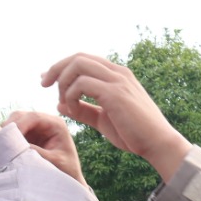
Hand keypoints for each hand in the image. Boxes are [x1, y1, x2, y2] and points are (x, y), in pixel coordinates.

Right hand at [3, 109, 85, 184]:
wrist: (67, 179)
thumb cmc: (66, 170)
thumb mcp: (54, 161)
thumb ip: (38, 152)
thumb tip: (17, 147)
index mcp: (55, 124)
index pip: (33, 117)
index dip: (19, 126)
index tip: (10, 141)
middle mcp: (44, 122)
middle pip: (20, 116)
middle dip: (9, 129)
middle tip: (2, 146)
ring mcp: (33, 129)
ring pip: (12, 124)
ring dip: (6, 135)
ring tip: (3, 150)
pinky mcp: (25, 137)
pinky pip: (10, 134)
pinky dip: (5, 141)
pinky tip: (4, 152)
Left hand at [40, 54, 192, 178]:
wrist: (157, 143)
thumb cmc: (133, 133)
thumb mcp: (102, 119)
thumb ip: (82, 110)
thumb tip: (59, 104)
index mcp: (116, 75)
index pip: (83, 59)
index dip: (61, 66)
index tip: (46, 80)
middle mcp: (117, 72)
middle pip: (78, 56)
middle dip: (56, 68)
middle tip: (43, 85)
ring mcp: (117, 80)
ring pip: (77, 65)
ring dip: (63, 83)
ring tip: (63, 103)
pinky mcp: (114, 93)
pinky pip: (81, 84)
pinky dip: (70, 97)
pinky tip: (73, 111)